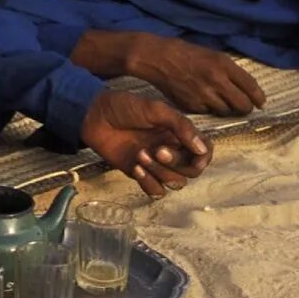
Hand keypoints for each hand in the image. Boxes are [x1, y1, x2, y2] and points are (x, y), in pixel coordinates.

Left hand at [80, 90, 210, 198]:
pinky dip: (148, 182)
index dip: (203, 158)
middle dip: (176, 163)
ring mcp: (156, 164)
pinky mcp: (140, 174)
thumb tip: (201, 150)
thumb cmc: (124, 107)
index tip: (194, 157)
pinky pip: (155, 190)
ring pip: (174, 182)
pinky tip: (135, 167)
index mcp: (178, 133)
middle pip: (190, 171)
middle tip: (157, 149)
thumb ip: (181, 126)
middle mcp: (171, 150)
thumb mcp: (155, 110)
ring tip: (139, 155)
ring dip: (159, 172)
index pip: (203, 152)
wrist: (95, 116)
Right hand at [123, 34, 265, 115]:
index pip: (251, 86)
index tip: (261, 103)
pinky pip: (209, 113)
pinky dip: (210, 109)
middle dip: (245, 108)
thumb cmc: (187, 53)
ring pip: (226, 111)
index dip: (259, 98)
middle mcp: (216, 81)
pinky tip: (204, 100)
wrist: (158, 58)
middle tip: (242, 106)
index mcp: (223, 64)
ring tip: (220, 101)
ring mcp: (204, 95)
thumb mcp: (212, 55)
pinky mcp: (192, 105)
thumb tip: (247, 89)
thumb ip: (230, 71)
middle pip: (242, 105)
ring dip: (227, 109)